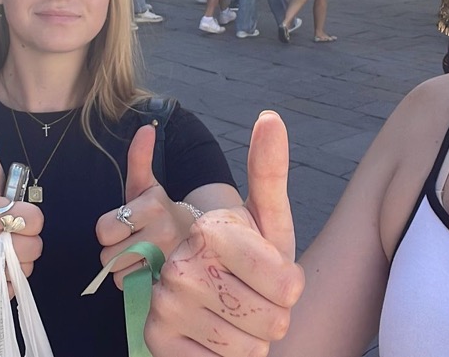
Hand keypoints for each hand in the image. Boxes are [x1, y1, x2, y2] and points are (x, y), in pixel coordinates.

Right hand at [0, 121, 43, 302]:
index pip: (35, 220)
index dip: (30, 218)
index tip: (14, 214)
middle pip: (34, 246)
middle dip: (27, 240)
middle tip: (8, 233)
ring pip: (24, 268)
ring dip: (19, 261)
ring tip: (1, 249)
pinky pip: (10, 289)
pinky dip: (8, 281)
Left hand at [96, 126, 192, 287]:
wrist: (198, 236)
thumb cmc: (160, 209)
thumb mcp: (148, 184)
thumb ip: (140, 158)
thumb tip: (144, 127)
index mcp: (152, 207)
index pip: (104, 229)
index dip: (108, 228)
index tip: (124, 223)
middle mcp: (162, 234)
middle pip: (108, 255)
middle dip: (114, 250)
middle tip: (131, 240)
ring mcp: (167, 261)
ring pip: (118, 274)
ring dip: (123, 267)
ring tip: (140, 253)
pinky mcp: (168, 281)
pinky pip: (132, 288)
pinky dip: (134, 281)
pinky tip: (146, 268)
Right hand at [145, 112, 303, 355]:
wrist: (212, 304)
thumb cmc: (249, 263)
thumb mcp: (267, 219)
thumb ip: (268, 170)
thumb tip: (270, 116)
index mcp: (212, 229)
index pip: (287, 284)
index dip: (290, 289)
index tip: (274, 278)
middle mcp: (182, 261)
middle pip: (273, 319)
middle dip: (272, 317)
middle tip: (252, 300)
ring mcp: (166, 300)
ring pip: (249, 348)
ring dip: (251, 342)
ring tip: (235, 319)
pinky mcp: (157, 338)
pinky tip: (214, 339)